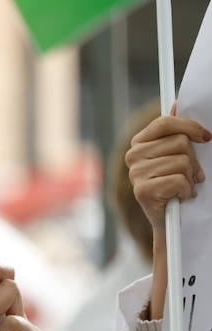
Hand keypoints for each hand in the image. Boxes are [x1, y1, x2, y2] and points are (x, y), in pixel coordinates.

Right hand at [127, 109, 208, 242]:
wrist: (169, 219)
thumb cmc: (175, 183)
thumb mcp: (176, 154)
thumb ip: (175, 130)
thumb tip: (176, 104)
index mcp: (139, 143)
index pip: (166, 123)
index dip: (191, 127)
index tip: (206, 138)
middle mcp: (133, 156)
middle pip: (179, 142)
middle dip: (194, 159)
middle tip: (192, 173)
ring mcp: (135, 174)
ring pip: (182, 162)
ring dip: (191, 177)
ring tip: (185, 186)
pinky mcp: (142, 191)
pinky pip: (178, 180)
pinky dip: (186, 190)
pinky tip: (180, 196)